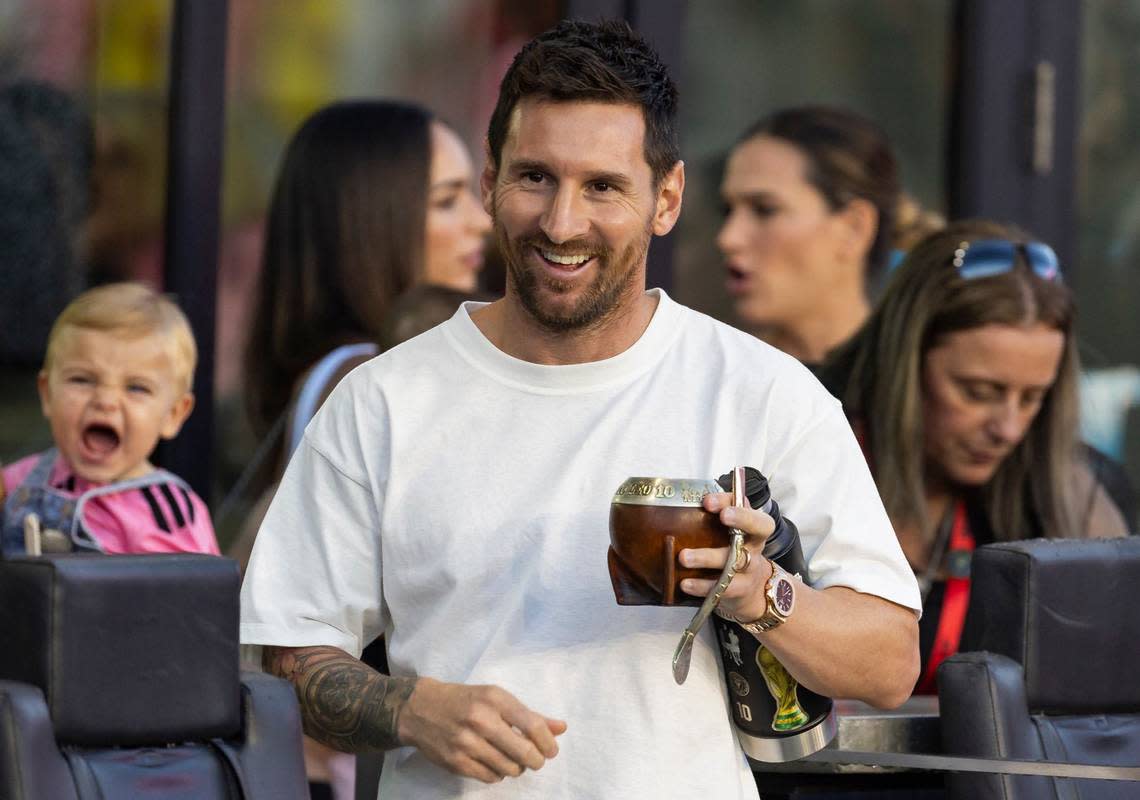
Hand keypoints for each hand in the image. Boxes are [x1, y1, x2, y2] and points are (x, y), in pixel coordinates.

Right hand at [398, 677, 566, 782]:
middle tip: (535, 760)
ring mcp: (467, 743)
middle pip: (524, 753)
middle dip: (536, 761)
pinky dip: (498, 773)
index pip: (533, 725)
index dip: (548, 743)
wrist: (420, 709)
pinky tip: (494, 763)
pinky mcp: (456, 762)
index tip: (551, 750)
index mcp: (495, 699)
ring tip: (513, 759)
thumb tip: (561, 728)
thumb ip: (529, 715)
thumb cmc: (465, 700)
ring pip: (509, 768)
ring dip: (517, 768)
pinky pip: (490, 777)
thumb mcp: (496, 698)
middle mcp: (481, 720)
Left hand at [678, 490, 775, 621]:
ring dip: (708, 557)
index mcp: (753, 529)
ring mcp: (749, 571)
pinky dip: (701, 585)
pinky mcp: (737, 591)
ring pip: (735, 562)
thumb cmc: (732, 552)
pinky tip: (685, 583)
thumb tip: (676, 505)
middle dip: (740, 520)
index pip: (753, 509)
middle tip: (722, 515)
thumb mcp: (728, 533)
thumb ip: (712, 517)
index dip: (738, 505)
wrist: (749, 590)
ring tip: (684, 556)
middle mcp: (754, 547)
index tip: (712, 501)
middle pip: (756, 531)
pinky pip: (721, 588)